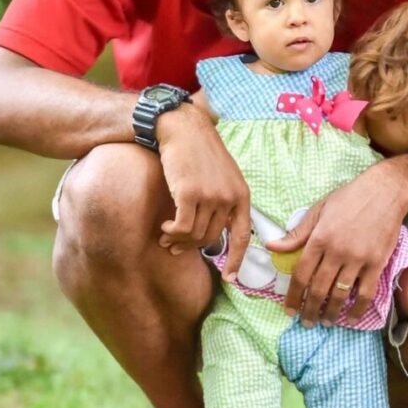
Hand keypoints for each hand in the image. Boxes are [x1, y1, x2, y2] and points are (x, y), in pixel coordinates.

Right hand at [156, 104, 248, 280]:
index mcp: (242, 195)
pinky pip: (181, 227)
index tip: (230, 278)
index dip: (237, 260)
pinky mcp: (190, 194)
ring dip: (177, 239)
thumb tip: (212, 234)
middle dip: (191, 247)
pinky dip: (171, 232)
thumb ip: (222, 202)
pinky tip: (164, 227)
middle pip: (211, 238)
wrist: (183, 128)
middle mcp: (230, 197)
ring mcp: (211, 196)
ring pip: (194, 234)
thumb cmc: (199, 153)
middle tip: (175, 247)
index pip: (243, 235)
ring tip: (165, 237)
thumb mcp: (222, 177)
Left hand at [272, 162, 407, 325]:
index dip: (293, 296)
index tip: (289, 310)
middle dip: (310, 309)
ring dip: (331, 312)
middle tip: (306, 322)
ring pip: (340, 294)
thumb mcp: (319, 210)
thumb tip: (272, 246)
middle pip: (319, 289)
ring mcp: (358, 258)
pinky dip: (358, 309)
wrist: (385, 190)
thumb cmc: (350, 197)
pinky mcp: (377, 262)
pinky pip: (366, 292)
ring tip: (326, 322)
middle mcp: (337, 251)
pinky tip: (351, 317)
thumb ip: (297, 233)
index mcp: (319, 238)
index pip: (301, 274)